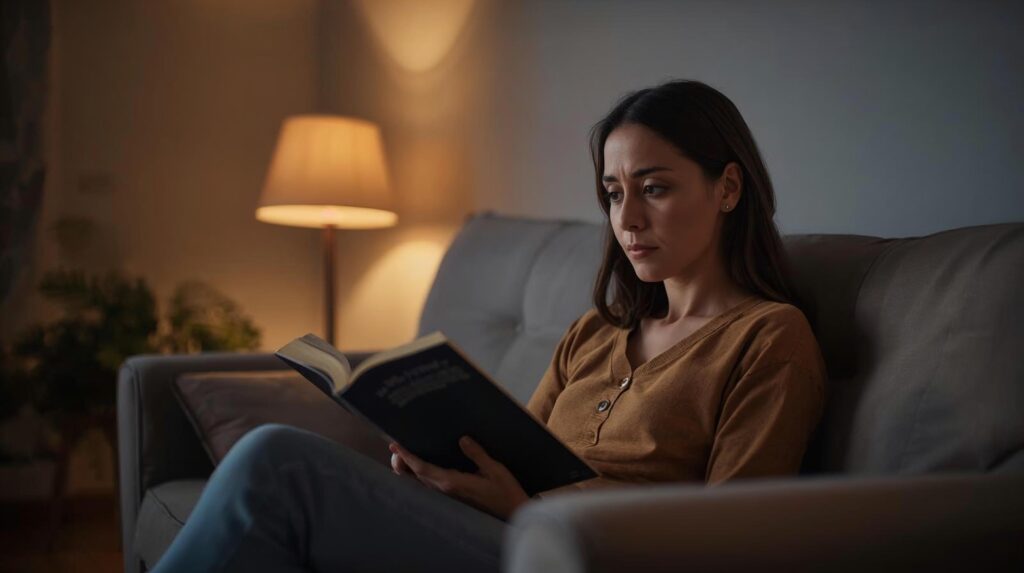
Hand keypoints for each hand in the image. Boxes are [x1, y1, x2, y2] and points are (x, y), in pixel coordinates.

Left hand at [388, 437, 530, 520]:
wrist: (513, 512)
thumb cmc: (505, 492)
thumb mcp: (494, 469)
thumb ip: (477, 454)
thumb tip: (462, 439)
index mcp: (452, 482)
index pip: (422, 469)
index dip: (407, 457)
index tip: (395, 446)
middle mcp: (446, 491)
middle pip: (416, 478)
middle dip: (403, 463)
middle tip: (395, 449)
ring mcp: (448, 496)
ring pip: (421, 484)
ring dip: (410, 471)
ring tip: (403, 456)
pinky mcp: (453, 498)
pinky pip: (430, 486)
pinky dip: (421, 476)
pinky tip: (423, 468)